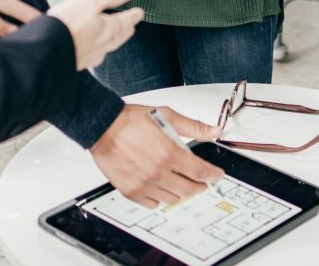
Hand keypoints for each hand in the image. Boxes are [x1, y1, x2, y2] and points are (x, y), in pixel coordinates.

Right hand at [49, 0, 145, 69]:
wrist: (46, 51)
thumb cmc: (68, 24)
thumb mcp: (91, 1)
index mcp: (108, 29)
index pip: (125, 21)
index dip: (133, 15)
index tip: (140, 13)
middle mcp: (102, 45)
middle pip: (118, 36)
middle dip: (125, 29)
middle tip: (131, 27)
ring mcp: (89, 56)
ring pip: (106, 48)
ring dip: (112, 41)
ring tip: (114, 38)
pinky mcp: (75, 62)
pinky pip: (91, 57)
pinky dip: (96, 51)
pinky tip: (90, 53)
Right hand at [89, 105, 224, 207]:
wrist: (102, 127)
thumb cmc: (129, 120)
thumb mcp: (166, 115)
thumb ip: (193, 126)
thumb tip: (213, 130)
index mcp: (168, 153)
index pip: (200, 172)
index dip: (213, 175)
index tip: (216, 175)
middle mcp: (157, 172)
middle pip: (189, 189)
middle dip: (200, 185)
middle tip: (201, 181)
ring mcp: (144, 184)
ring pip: (173, 198)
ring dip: (180, 191)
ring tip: (178, 181)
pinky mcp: (131, 191)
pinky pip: (153, 203)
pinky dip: (159, 197)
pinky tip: (159, 186)